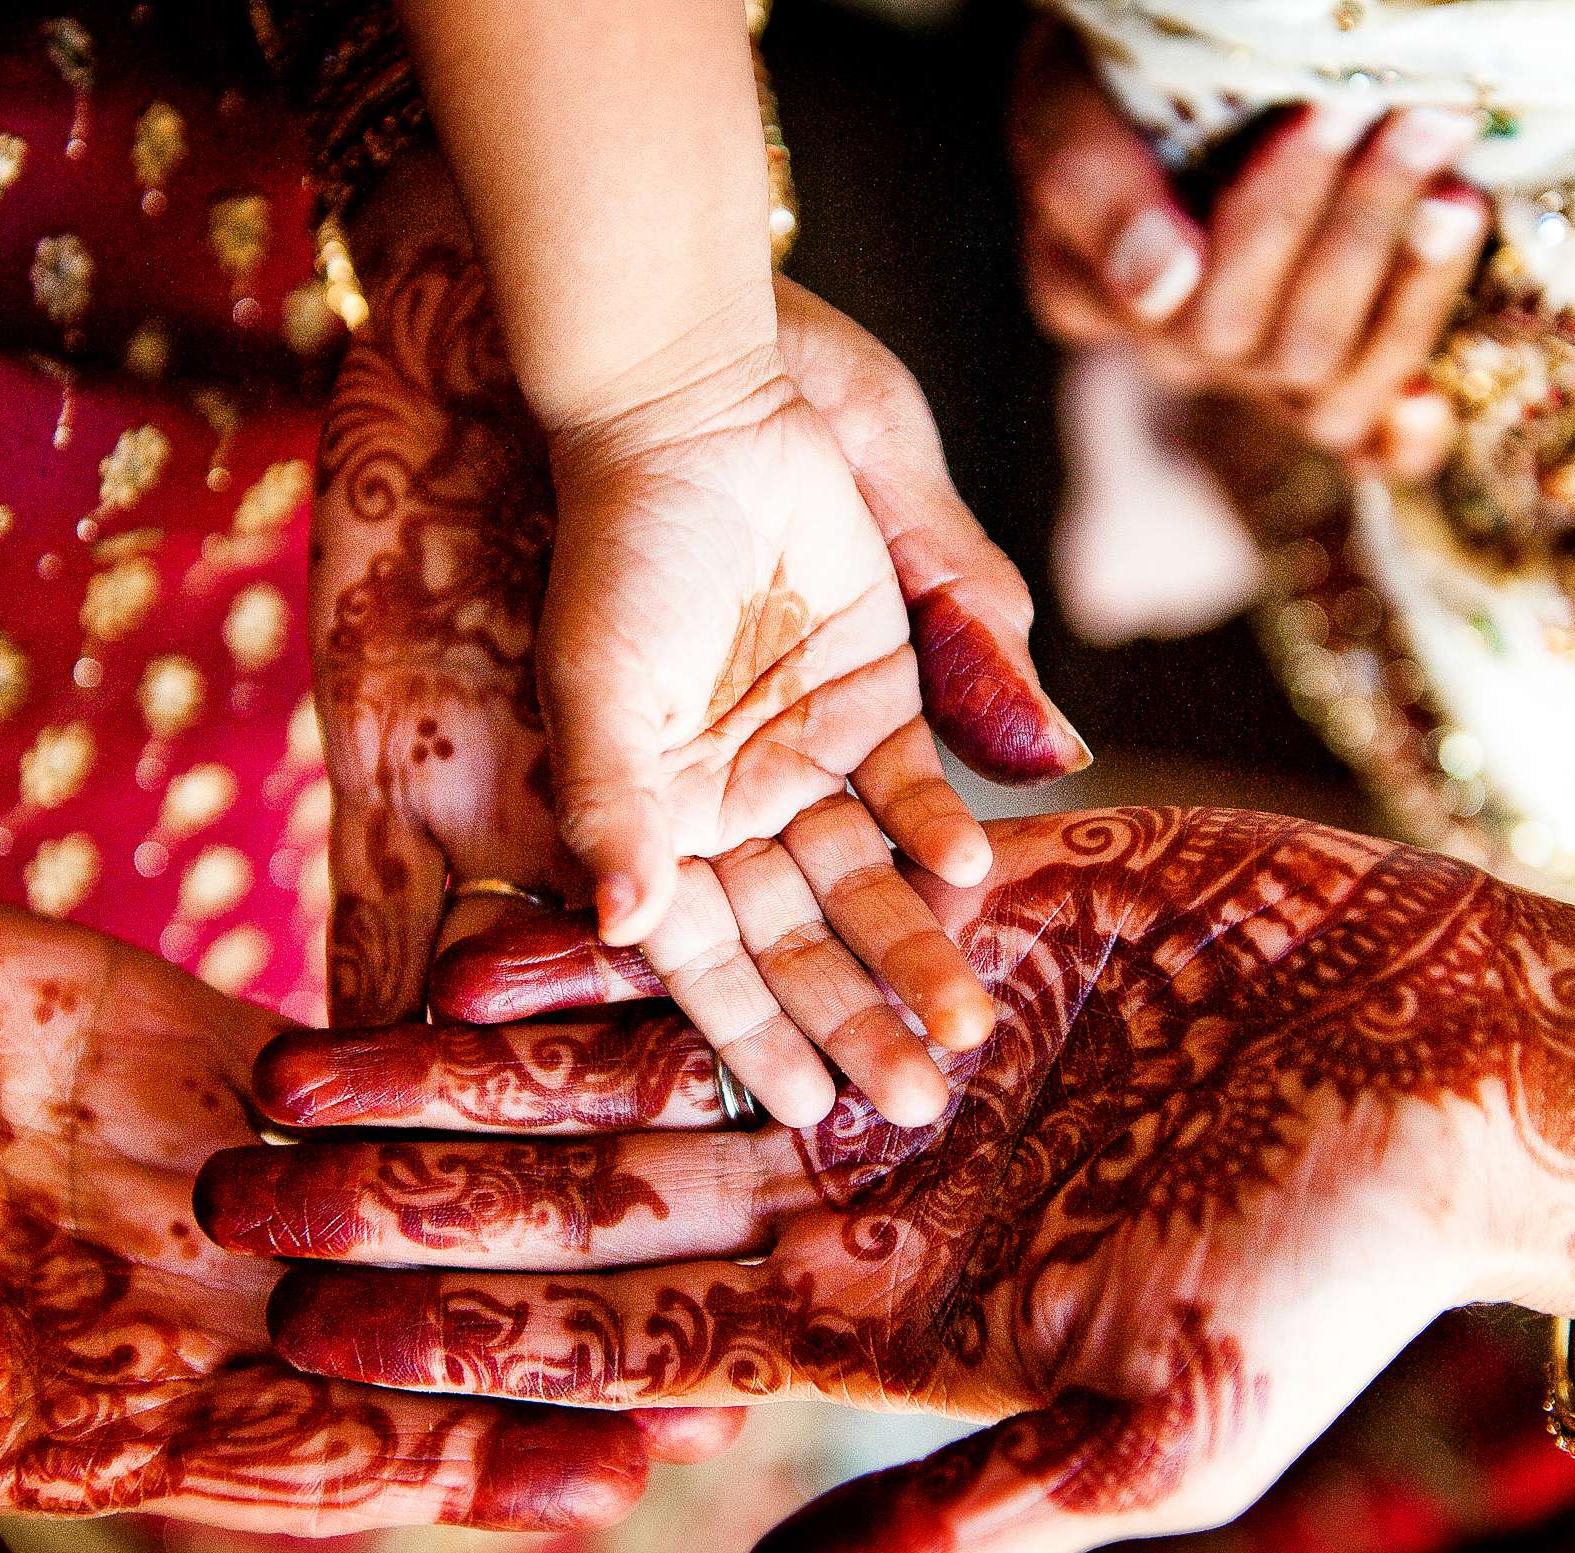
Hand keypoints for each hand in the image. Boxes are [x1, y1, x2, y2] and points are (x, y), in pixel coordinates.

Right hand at [0, 884, 698, 1552]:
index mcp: (91, 1421)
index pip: (316, 1469)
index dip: (461, 1474)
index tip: (610, 1473)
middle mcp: (185, 1316)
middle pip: (411, 1347)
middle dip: (555, 1353)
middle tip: (721, 1353)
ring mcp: (209, 1185)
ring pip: (418, 1210)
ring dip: (549, 1216)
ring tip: (696, 1208)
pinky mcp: (204, 1059)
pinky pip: (368, 1076)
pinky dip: (469, 1076)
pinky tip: (583, 1062)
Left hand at [199, 807, 1574, 1552]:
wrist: (1461, 1067)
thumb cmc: (1336, 1269)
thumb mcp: (1163, 1436)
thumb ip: (961, 1523)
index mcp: (884, 1311)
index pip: (623, 1338)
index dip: (463, 1335)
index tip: (305, 1323)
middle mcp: (856, 1183)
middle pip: (588, 1198)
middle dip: (416, 1193)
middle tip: (240, 1178)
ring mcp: (885, 1049)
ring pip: (633, 1062)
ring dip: (472, 1064)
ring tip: (312, 1050)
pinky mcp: (938, 925)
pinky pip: (753, 921)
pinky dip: (631, 938)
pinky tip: (499, 940)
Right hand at [313, 172, 1084, 1125]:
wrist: (694, 418)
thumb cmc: (621, 554)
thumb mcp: (602, 687)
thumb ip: (614, 808)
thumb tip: (617, 928)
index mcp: (651, 823)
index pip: (704, 955)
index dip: (754, 1033)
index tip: (807, 1111)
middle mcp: (727, 809)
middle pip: (797, 937)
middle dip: (853, 1017)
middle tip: (914, 1102)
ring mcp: (803, 759)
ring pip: (865, 883)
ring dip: (913, 950)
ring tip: (966, 1028)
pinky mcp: (873, 701)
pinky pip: (912, 791)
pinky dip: (941, 833)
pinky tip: (972, 880)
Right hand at [1010, 21, 1487, 478]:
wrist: (1172, 78)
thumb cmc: (1117, 74)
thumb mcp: (1072, 100)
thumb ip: (1093, 184)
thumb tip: (1164, 281)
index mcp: (1091, 291)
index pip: (1182, 292)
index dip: (1271, 208)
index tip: (1333, 111)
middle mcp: (1172, 351)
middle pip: (1267, 338)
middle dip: (1358, 223)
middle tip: (1427, 123)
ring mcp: (1253, 380)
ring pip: (1325, 386)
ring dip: (1407, 293)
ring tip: (1458, 199)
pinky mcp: (1323, 391)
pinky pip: (1358, 446)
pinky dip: (1397, 439)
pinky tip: (1430, 402)